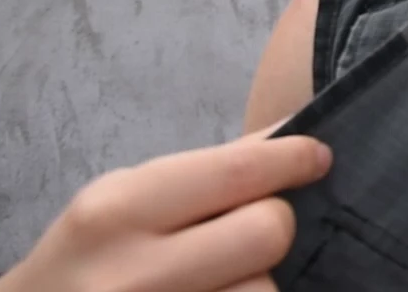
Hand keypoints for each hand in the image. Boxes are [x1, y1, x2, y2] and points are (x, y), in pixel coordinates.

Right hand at [0, 125, 330, 291]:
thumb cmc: (90, 254)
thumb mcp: (126, 198)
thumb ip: (210, 169)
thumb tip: (295, 131)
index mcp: (117, 211)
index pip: (237, 172)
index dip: (292, 160)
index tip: (317, 157)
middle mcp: (132, 273)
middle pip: (266, 232)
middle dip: (273, 225)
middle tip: (253, 230)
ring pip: (265, 291)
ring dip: (258, 281)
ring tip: (225, 278)